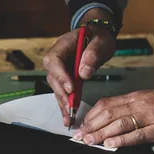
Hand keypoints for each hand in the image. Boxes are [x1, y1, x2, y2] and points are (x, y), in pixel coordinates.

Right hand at [43, 8, 115, 126]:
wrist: (97, 36)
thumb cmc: (98, 37)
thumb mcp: (100, 42)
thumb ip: (92, 54)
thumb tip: (84, 73)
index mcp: (62, 46)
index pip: (54, 61)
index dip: (60, 75)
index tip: (71, 87)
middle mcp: (56, 58)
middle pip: (53, 77)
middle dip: (61, 93)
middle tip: (71, 107)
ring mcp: (59, 69)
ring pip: (56, 87)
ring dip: (62, 102)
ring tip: (69, 117)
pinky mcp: (65, 78)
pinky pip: (63, 91)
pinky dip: (66, 103)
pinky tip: (68, 116)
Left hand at [73, 80, 153, 147]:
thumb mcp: (149, 98)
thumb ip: (131, 105)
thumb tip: (111, 115)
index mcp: (135, 97)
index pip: (106, 104)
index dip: (91, 115)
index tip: (81, 124)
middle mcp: (139, 104)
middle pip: (108, 113)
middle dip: (91, 125)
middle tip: (79, 136)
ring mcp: (150, 116)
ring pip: (119, 123)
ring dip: (101, 133)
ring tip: (89, 141)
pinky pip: (137, 134)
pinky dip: (121, 139)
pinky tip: (110, 144)